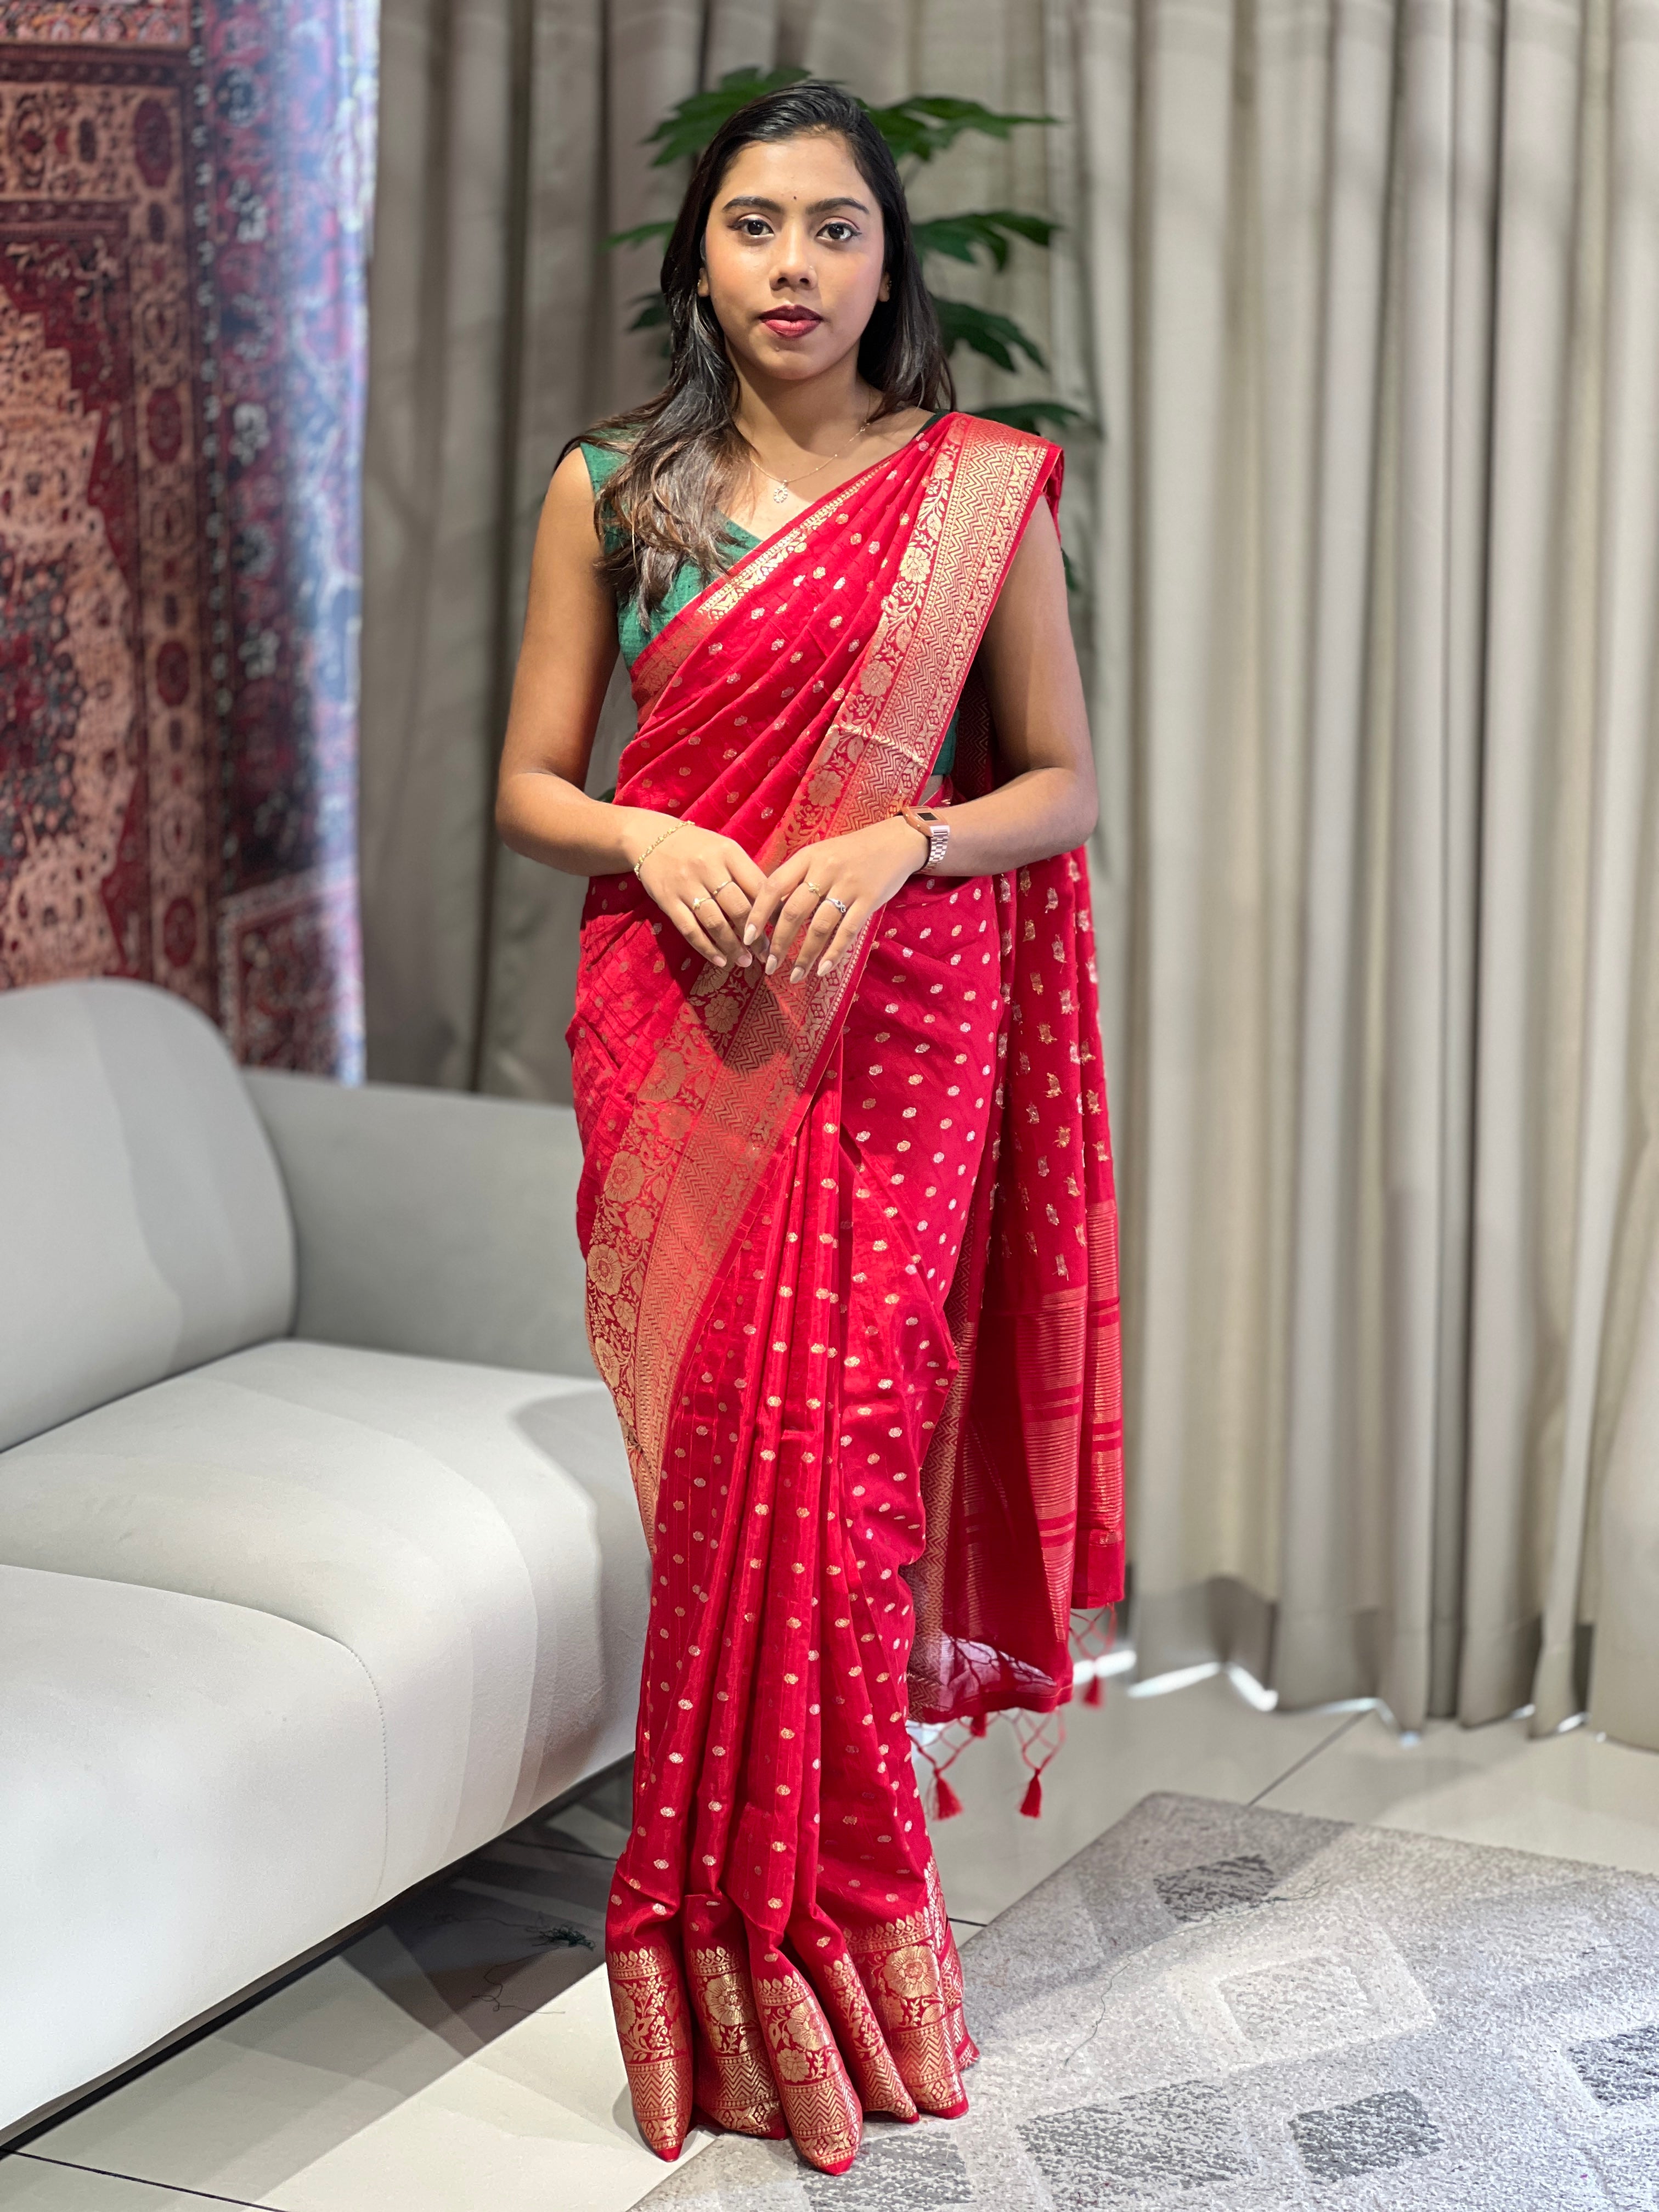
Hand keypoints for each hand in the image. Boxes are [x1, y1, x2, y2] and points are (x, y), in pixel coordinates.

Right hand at [627, 817, 771, 969]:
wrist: (650, 839)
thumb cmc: (698, 848)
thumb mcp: (725, 850)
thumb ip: (746, 874)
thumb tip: (774, 907)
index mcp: (728, 852)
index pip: (757, 886)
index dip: (771, 911)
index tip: (783, 929)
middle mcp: (708, 867)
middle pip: (738, 908)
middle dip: (755, 936)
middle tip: (766, 953)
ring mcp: (686, 885)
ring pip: (715, 922)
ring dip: (733, 946)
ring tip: (746, 961)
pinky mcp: (668, 901)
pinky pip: (690, 930)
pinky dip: (707, 948)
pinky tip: (721, 960)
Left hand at [745, 815, 930, 982]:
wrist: (896, 841)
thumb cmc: (851, 852)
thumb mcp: (819, 855)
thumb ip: (797, 878)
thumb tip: (770, 912)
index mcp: (807, 857)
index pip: (773, 886)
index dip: (758, 913)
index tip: (747, 936)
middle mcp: (825, 869)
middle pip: (793, 911)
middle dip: (778, 943)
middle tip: (769, 965)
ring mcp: (848, 884)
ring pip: (819, 926)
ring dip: (804, 955)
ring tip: (794, 975)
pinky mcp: (869, 899)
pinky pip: (847, 931)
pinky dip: (833, 953)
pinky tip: (822, 969)